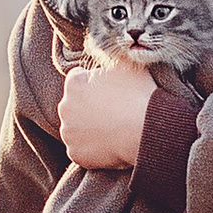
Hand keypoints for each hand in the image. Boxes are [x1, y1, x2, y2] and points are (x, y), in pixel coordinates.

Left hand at [58, 56, 153, 172]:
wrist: (146, 130)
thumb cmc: (138, 95)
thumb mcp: (127, 65)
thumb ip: (111, 59)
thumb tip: (109, 59)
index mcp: (74, 84)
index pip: (78, 79)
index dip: (94, 83)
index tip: (108, 90)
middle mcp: (65, 107)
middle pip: (75, 105)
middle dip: (88, 106)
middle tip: (111, 111)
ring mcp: (69, 133)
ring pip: (76, 128)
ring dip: (88, 128)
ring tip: (111, 129)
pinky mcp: (76, 154)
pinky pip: (81, 150)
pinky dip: (91, 149)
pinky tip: (108, 145)